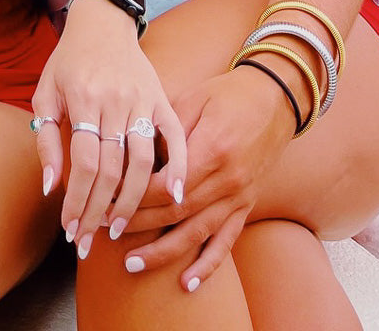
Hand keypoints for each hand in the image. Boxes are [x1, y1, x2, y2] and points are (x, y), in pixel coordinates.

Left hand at [31, 1, 186, 258]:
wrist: (102, 22)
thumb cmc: (67, 61)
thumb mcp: (45, 93)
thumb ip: (45, 140)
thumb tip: (50, 188)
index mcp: (83, 98)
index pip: (84, 162)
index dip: (77, 201)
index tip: (71, 228)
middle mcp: (115, 101)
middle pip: (112, 169)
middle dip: (99, 211)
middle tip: (90, 241)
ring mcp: (142, 100)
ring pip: (142, 162)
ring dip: (131, 202)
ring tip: (119, 229)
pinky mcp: (162, 99)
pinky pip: (175, 138)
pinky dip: (177, 168)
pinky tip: (176, 197)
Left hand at [122, 66, 296, 288]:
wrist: (274, 99)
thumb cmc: (226, 94)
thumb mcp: (192, 101)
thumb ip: (165, 132)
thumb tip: (132, 156)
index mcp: (210, 150)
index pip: (164, 184)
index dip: (132, 195)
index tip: (105, 199)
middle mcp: (226, 180)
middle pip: (175, 211)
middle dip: (137, 223)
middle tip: (104, 230)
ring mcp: (238, 197)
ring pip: (196, 233)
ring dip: (163, 251)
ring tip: (133, 263)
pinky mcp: (246, 206)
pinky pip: (226, 241)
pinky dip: (208, 266)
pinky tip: (188, 284)